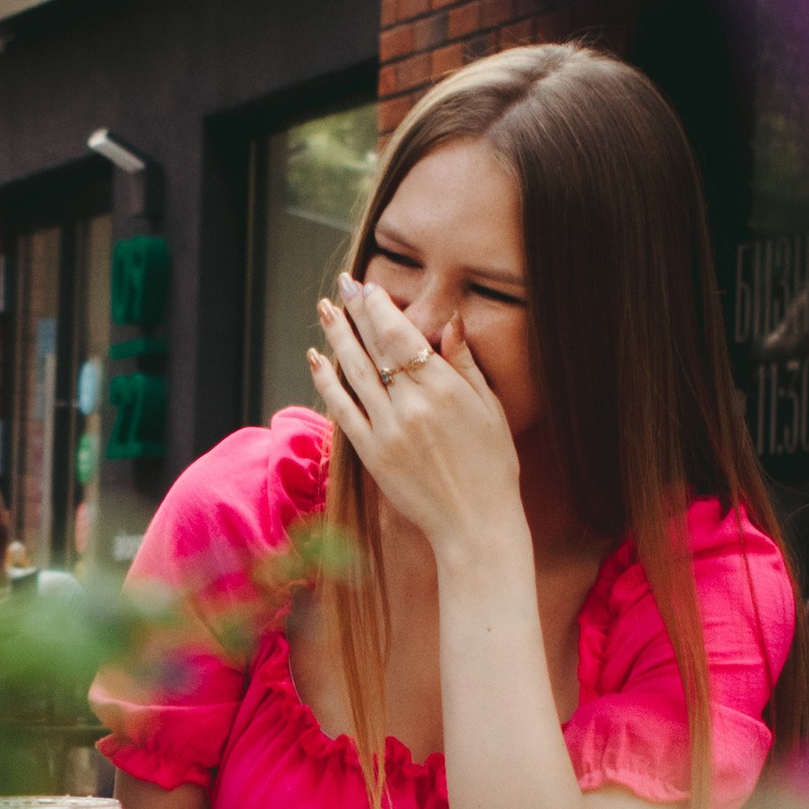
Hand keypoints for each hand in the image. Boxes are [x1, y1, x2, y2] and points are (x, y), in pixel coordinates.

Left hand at [311, 275, 524, 560]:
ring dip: (336, 338)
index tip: (369, 287)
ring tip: (323, 310)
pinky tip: (315, 359)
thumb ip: (464, 363)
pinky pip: (342, 410)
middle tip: (341, 286)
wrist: (476, 523)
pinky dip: (326, 382)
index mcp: (444, 388)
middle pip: (375, 347)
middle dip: (355, 312)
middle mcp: (412, 404)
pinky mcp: (373, 454)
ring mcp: (388, 430)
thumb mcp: (490, 408)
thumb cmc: (493, 465)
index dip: (380, 308)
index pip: (401, 335)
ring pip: (354, 372)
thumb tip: (448, 321)